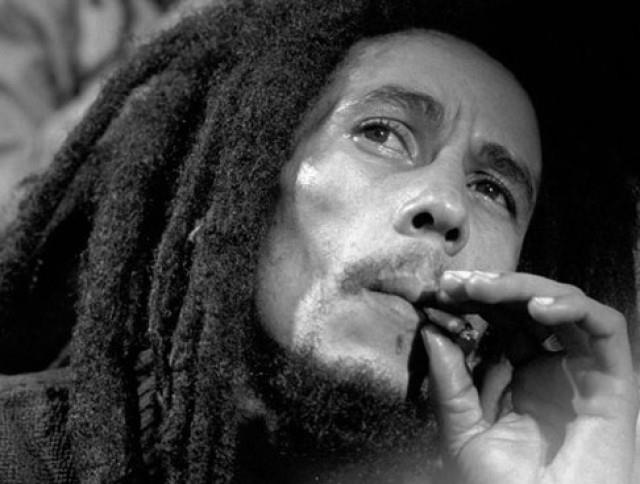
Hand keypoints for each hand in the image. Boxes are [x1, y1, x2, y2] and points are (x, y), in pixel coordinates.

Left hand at [422, 270, 638, 483]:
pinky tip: (537, 308)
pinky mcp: (614, 381)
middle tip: (454, 283)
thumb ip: (449, 382)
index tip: (440, 292)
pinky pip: (605, 328)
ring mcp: (582, 372)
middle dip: (490, 287)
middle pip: (528, 307)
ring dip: (521, 288)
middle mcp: (552, 368)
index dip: (473, 301)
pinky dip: (574, 307)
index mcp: (519, 377)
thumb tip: (430, 332)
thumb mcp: (462, 430)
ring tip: (481, 289)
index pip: (500, 321)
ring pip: (562, 306)